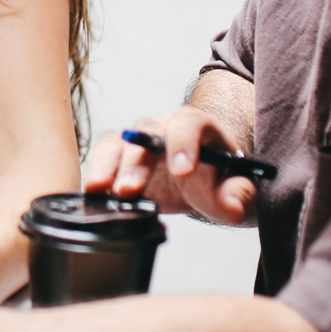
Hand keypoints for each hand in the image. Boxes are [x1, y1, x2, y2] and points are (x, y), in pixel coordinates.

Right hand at [81, 106, 255, 224]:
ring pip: (117, 144)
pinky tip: (92, 195)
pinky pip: (103, 160)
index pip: (189, 125)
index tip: (183, 172)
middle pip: (146, 134)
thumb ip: (238, 195)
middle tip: (130, 190)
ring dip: (107, 166)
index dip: (183, 145)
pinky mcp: (121, 159)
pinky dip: (96, 175)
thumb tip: (232, 206)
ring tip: (99, 190)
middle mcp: (163, 127)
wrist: (206, 177)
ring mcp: (139, 142)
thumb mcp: (238, 187)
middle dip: (136, 162)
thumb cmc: (222, 177)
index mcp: (197, 125)